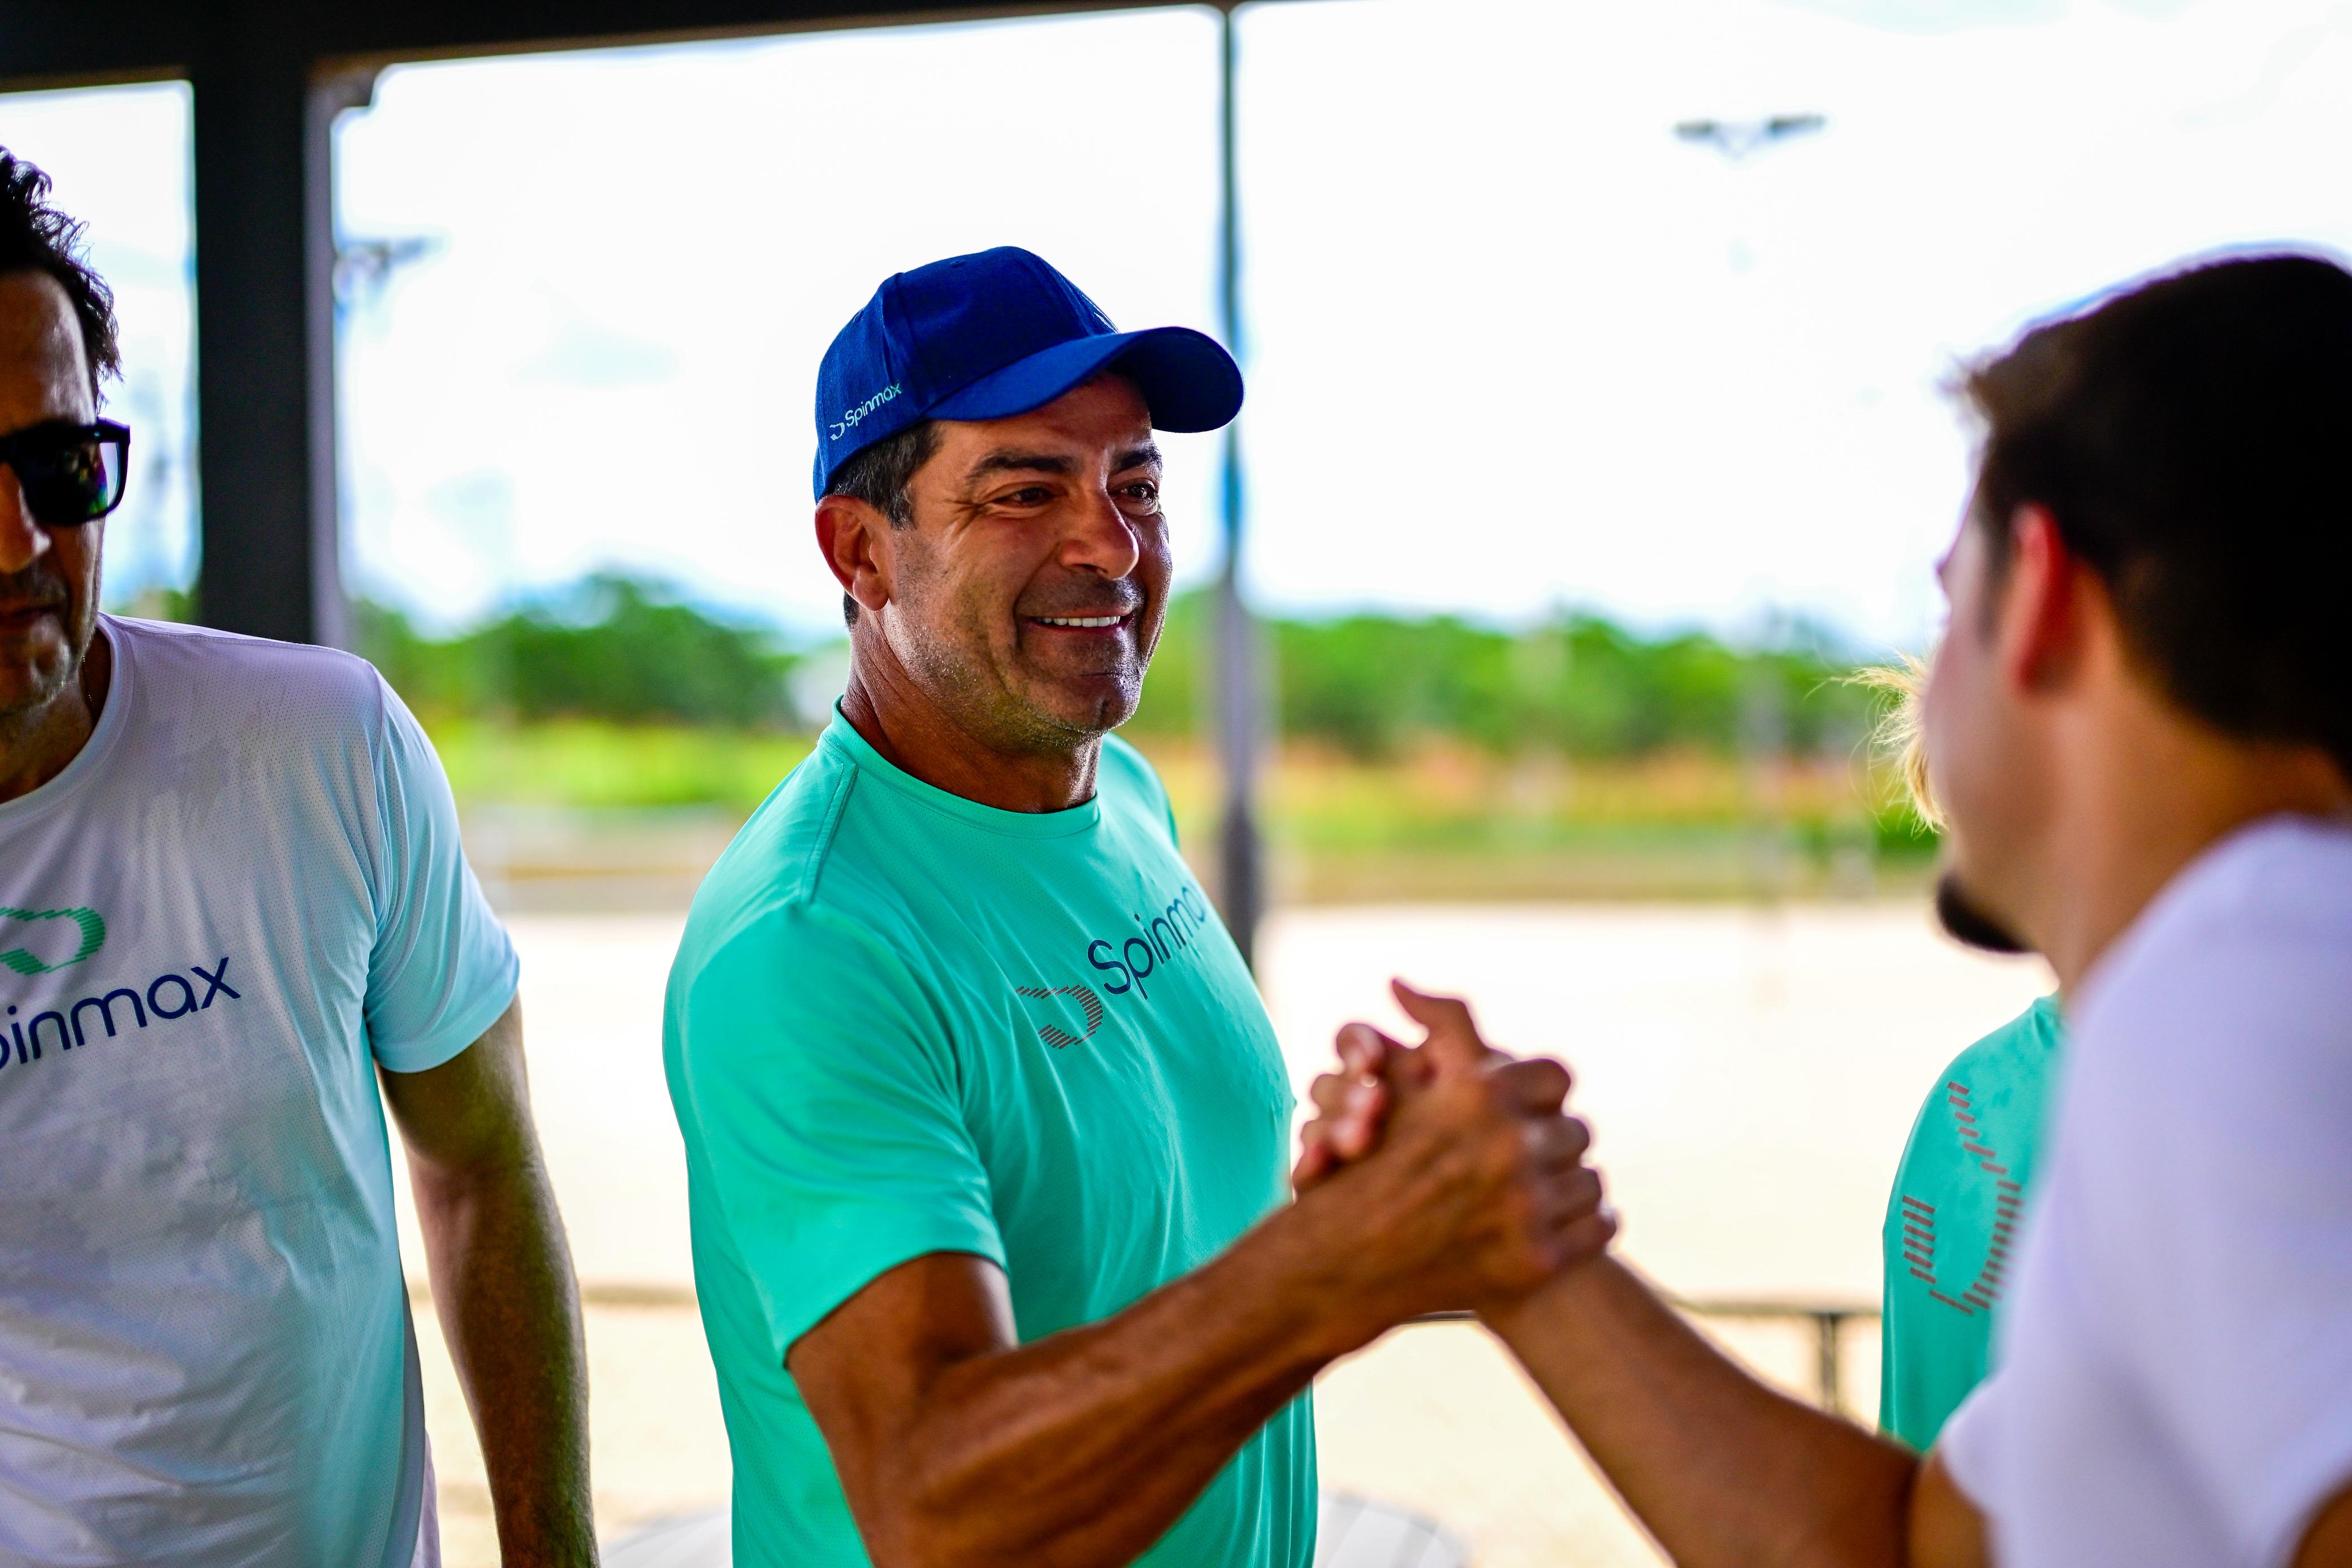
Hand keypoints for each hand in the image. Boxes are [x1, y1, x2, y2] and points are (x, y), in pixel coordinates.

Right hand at [1294, 981, 1615, 1319]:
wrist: (1346, 1264)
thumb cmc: (1371, 1165)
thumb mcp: (1400, 1084)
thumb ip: (1430, 1026)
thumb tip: (1399, 981)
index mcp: (1481, 1096)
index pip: (1555, 1075)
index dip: (1539, 1091)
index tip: (1527, 1105)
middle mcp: (1509, 1148)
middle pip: (1576, 1129)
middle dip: (1551, 1140)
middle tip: (1530, 1154)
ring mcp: (1527, 1208)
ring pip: (1591, 1179)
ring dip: (1570, 1183)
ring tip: (1543, 1189)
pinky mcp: (1540, 1258)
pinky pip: (1601, 1225)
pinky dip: (1586, 1223)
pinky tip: (1556, 1222)